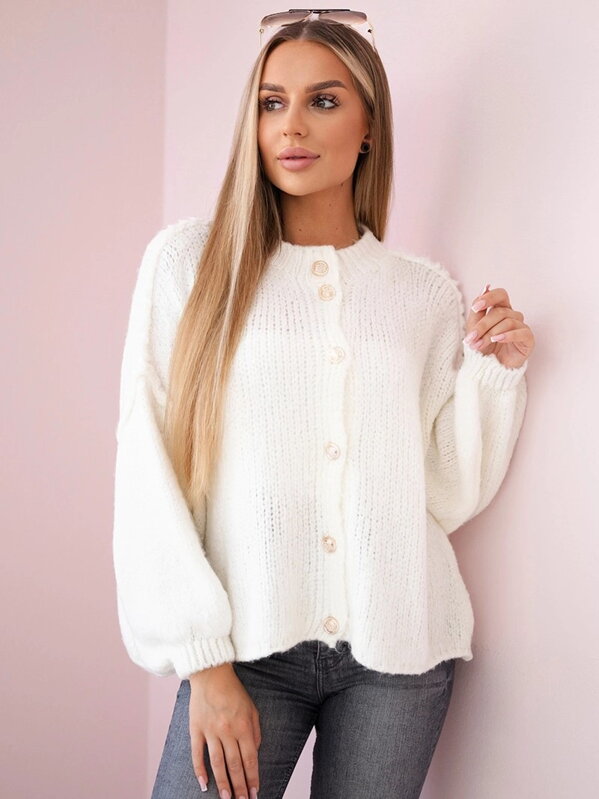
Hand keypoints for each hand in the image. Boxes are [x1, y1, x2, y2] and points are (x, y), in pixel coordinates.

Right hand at [189, 662, 260, 797]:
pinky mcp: (196, 729)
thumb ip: (255, 732)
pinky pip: (197, 754)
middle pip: (234, 765)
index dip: (252, 778)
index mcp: (244, 726)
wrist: (211, 674)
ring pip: (217, 763)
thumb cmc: (234, 691)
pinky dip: (199, 770)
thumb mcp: (252, 709)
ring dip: (222, 783)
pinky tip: (203, 784)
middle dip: (239, 787)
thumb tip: (254, 753)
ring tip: (226, 798)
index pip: (250, 759)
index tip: (255, 793)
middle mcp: (227, 731)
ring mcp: (210, 731)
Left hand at [463, 283, 534, 368]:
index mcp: (501, 310)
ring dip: (490, 334)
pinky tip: (497, 339)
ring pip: (507, 322)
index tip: (476, 307)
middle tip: (471, 337)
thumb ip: (478, 309)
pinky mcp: (528, 340)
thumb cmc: (483, 347)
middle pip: (500, 311)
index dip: (489, 297)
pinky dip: (507, 335)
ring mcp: (522, 327)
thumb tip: (486, 287)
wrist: (489, 369)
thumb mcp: (474, 327)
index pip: (500, 295)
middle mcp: (513, 316)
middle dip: (483, 325)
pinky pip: (521, 332)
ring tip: (479, 345)